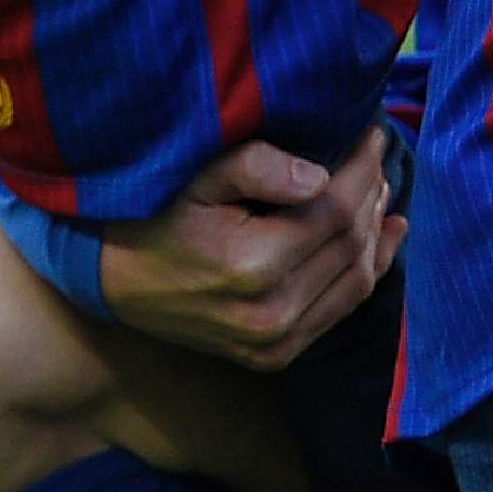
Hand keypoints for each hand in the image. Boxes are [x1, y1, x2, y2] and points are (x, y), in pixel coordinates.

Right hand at [93, 134, 401, 367]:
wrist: (109, 283)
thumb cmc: (150, 218)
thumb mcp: (193, 179)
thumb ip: (255, 167)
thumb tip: (320, 175)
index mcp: (252, 265)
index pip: (334, 209)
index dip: (361, 169)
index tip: (372, 134)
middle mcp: (271, 314)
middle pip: (350, 244)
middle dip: (371, 194)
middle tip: (377, 157)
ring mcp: (275, 344)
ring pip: (356, 280)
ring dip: (375, 233)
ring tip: (381, 191)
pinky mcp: (274, 357)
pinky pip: (339, 311)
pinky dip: (366, 272)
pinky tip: (383, 240)